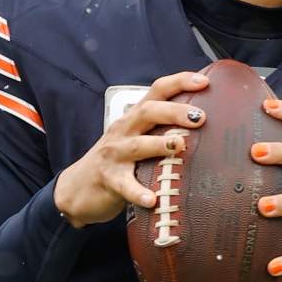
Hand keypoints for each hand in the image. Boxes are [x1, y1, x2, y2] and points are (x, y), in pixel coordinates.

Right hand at [54, 71, 208, 227]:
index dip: (179, 82)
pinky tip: (153, 199)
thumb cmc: (118, 159)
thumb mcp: (136, 137)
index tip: (204, 82)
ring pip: (138, 145)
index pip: (157, 90)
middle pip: (148, 112)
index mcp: (134, 118)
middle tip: (200, 117)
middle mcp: (124, 130)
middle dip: (175, 112)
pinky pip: (125, 186)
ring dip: (160, 145)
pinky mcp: (109, 180)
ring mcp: (114, 154)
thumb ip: (161, 128)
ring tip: (180, 146)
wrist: (77, 187)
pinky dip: (138, 192)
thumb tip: (202, 123)